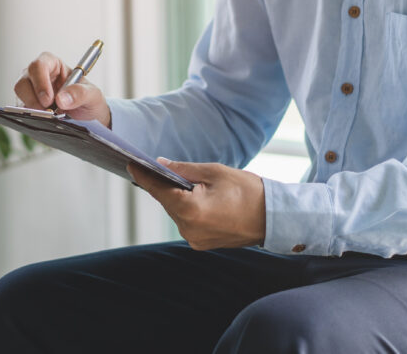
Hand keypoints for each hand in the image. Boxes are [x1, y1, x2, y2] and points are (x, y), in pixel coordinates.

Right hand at [14, 52, 111, 126]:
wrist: (87, 117)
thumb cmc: (88, 99)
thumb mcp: (92, 95)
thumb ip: (80, 93)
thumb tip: (61, 99)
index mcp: (54, 65)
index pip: (40, 65)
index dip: (41, 81)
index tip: (49, 99)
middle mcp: (38, 76)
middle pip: (24, 80)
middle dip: (33, 98)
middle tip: (47, 111)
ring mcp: (31, 91)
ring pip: (20, 94)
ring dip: (31, 108)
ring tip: (48, 117)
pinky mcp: (28, 106)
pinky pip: (21, 110)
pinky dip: (30, 117)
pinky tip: (43, 121)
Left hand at [128, 157, 266, 250]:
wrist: (275, 218)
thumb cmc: (249, 192)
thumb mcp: (215, 172)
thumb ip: (184, 170)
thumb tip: (161, 164)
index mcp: (190, 210)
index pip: (158, 190)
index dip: (143, 176)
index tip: (131, 165)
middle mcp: (188, 228)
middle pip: (166, 202)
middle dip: (163, 185)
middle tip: (157, 168)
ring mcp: (194, 239)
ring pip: (176, 212)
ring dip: (177, 198)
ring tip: (184, 183)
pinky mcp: (201, 243)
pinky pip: (186, 222)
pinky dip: (187, 210)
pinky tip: (195, 198)